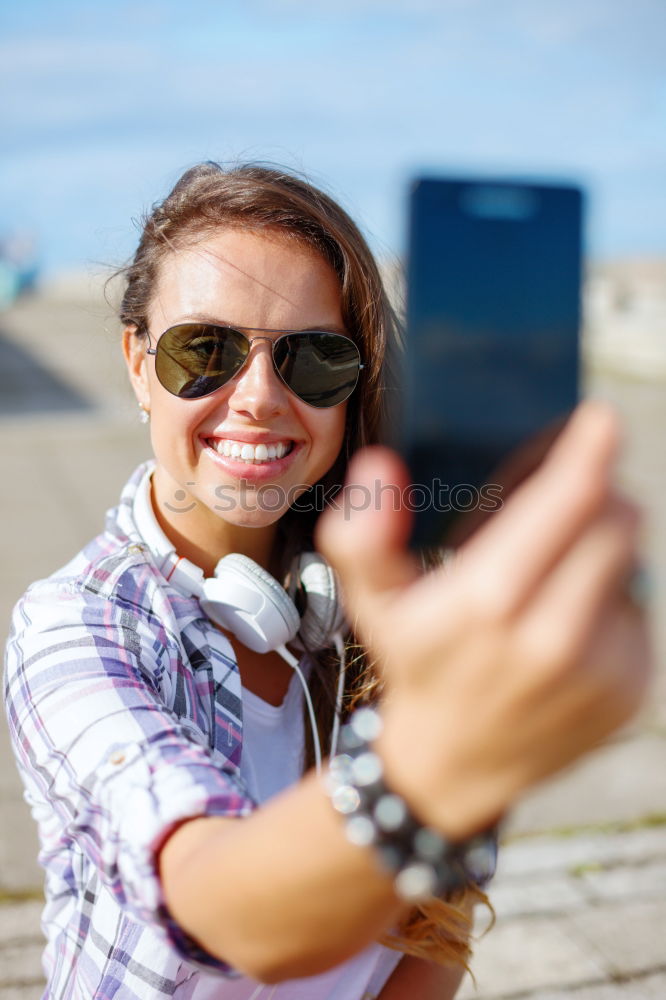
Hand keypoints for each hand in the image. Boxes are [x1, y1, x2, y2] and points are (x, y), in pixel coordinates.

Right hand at [316, 402, 651, 838]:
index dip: (589, 451)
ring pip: (632, 560)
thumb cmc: (416, 663)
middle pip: (616, 520)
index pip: (568, 501)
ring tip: (551, 567)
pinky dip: (611, 593)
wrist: (454, 767)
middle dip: (596, 492)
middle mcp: (554, 635)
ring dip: (601, 543)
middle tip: (565, 492)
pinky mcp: (631, 690)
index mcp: (489, 600)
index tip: (600, 418)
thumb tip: (381, 465)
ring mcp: (601, 667)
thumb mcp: (372, 602)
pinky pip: (638, 608)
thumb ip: (362, 535)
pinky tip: (567, 613)